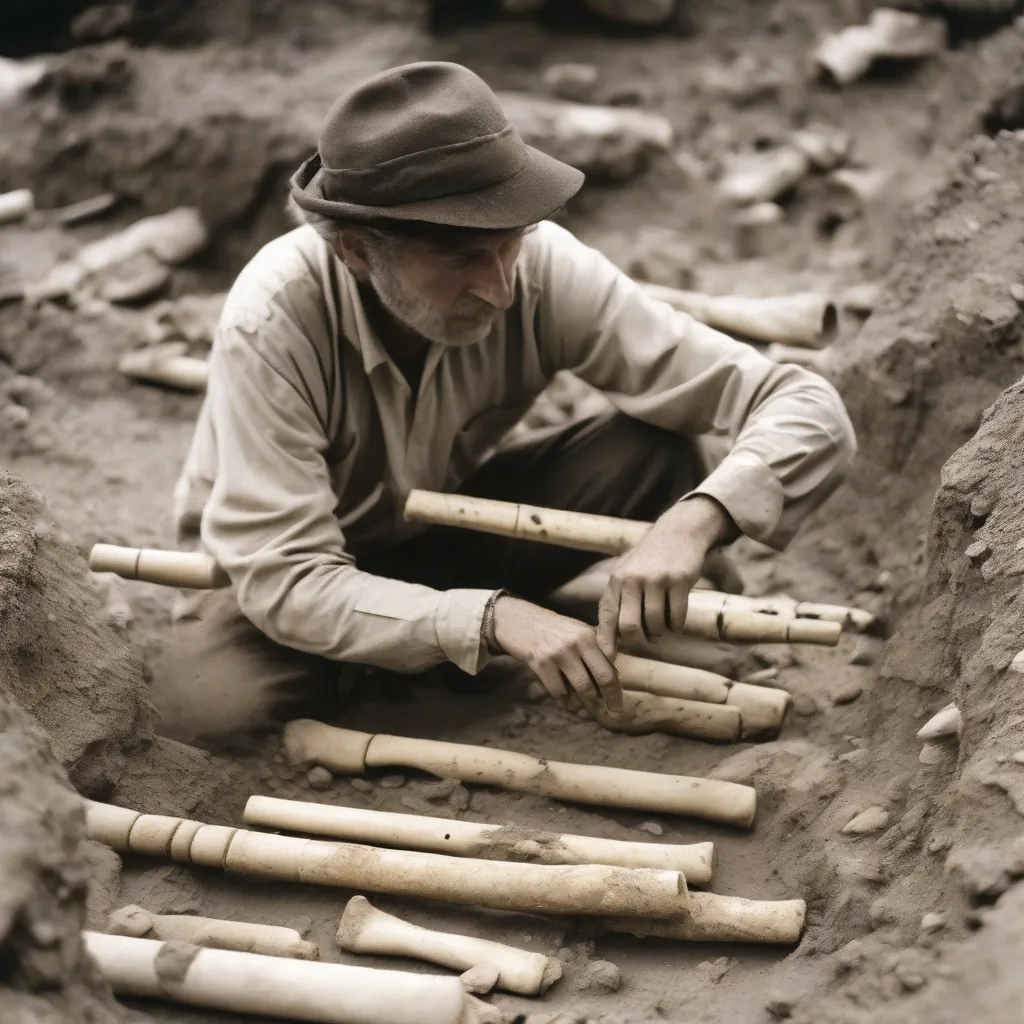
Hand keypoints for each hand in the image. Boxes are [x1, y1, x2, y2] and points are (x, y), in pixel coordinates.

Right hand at [492, 596, 622, 714]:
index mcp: (588, 635)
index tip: (618, 703)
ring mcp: (558, 653)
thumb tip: (614, 677)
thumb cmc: (550, 628)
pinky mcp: (541, 663)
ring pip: (582, 688)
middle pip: (602, 678)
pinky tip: (566, 704)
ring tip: (586, 712)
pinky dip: (564, 702)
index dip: (616, 688)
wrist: (515, 619)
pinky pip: (559, 692)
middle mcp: (577, 643)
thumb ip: (594, 650)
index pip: (609, 666)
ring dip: (586, 705)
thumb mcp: (575, 631)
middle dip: (610, 699)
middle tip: (614, 713)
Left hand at [597, 496, 732, 658]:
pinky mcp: (679, 580)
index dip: (607, 643)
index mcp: (616, 580)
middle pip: (630, 627)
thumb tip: (608, 639)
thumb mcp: (625, 574)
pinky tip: (675, 621)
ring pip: (656, 624)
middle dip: (638, 641)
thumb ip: (616, 602)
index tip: (609, 661)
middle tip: (646, 639)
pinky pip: (677, 617)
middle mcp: (633, 580)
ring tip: (661, 629)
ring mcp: (656, 580)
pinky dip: (676, 626)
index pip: (607, 618)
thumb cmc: (648, 560)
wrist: (677, 532)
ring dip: (660, 634)